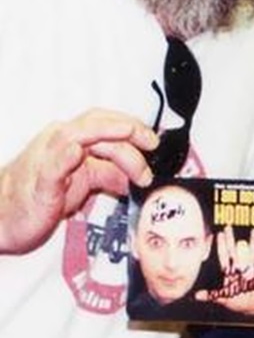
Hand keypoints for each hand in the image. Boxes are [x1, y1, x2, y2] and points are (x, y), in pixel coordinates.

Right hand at [0, 109, 157, 253]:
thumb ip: (110, 175)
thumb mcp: (85, 183)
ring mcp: (48, 159)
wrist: (6, 215)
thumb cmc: (44, 195)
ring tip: (129, 136)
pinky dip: (65, 156)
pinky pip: (52, 165)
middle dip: (127, 130)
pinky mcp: (40, 183)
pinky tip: (78, 152)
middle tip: (152, 146)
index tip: (154, 139)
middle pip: (96, 126)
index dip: (131, 125)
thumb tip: (137, 177)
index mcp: (71, 141)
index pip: (104, 122)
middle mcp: (59, 143)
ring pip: (76, 136)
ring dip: (108, 138)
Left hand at [195, 225, 253, 315]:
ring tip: (253, 232)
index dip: (221, 245)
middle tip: (229, 227)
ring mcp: (249, 270)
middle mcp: (239, 268)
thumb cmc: (237, 301)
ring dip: (251, 243)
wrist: (252, 306)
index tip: (219, 234)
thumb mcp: (223, 298)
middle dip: (232, 239)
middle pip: (235, 251)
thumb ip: (212, 296)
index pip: (224, 256)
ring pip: (250, 254)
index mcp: (229, 272)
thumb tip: (197, 296)